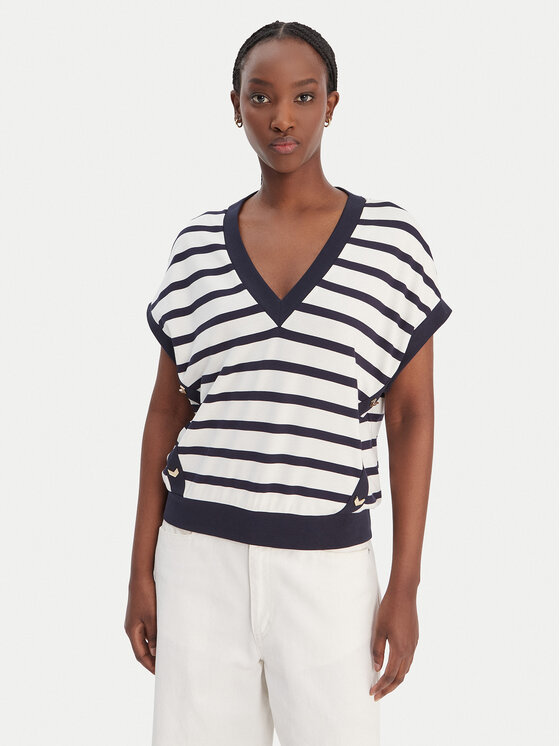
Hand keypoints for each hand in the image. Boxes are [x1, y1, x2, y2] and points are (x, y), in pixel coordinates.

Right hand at [124, 574, 157, 673]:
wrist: (141, 576)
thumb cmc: (146, 596)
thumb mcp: (152, 617)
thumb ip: (154, 636)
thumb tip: (155, 653)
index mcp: (132, 631)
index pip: (140, 655)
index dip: (150, 665)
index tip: (160, 674)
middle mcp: (131, 628)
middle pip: (141, 649)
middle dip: (152, 660)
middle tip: (164, 668)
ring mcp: (135, 621)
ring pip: (144, 640)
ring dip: (154, 649)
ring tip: (166, 656)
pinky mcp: (140, 614)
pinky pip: (146, 631)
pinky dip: (154, 638)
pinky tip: (163, 638)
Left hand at [369, 585, 418, 700]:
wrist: (404, 593)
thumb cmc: (389, 609)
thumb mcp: (379, 629)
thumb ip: (378, 650)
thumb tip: (377, 669)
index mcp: (399, 649)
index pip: (389, 675)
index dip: (381, 686)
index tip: (372, 693)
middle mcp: (409, 650)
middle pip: (400, 677)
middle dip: (388, 688)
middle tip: (378, 695)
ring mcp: (414, 644)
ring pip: (406, 669)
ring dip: (395, 679)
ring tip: (384, 684)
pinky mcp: (415, 638)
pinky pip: (409, 660)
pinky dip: (401, 668)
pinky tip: (394, 666)